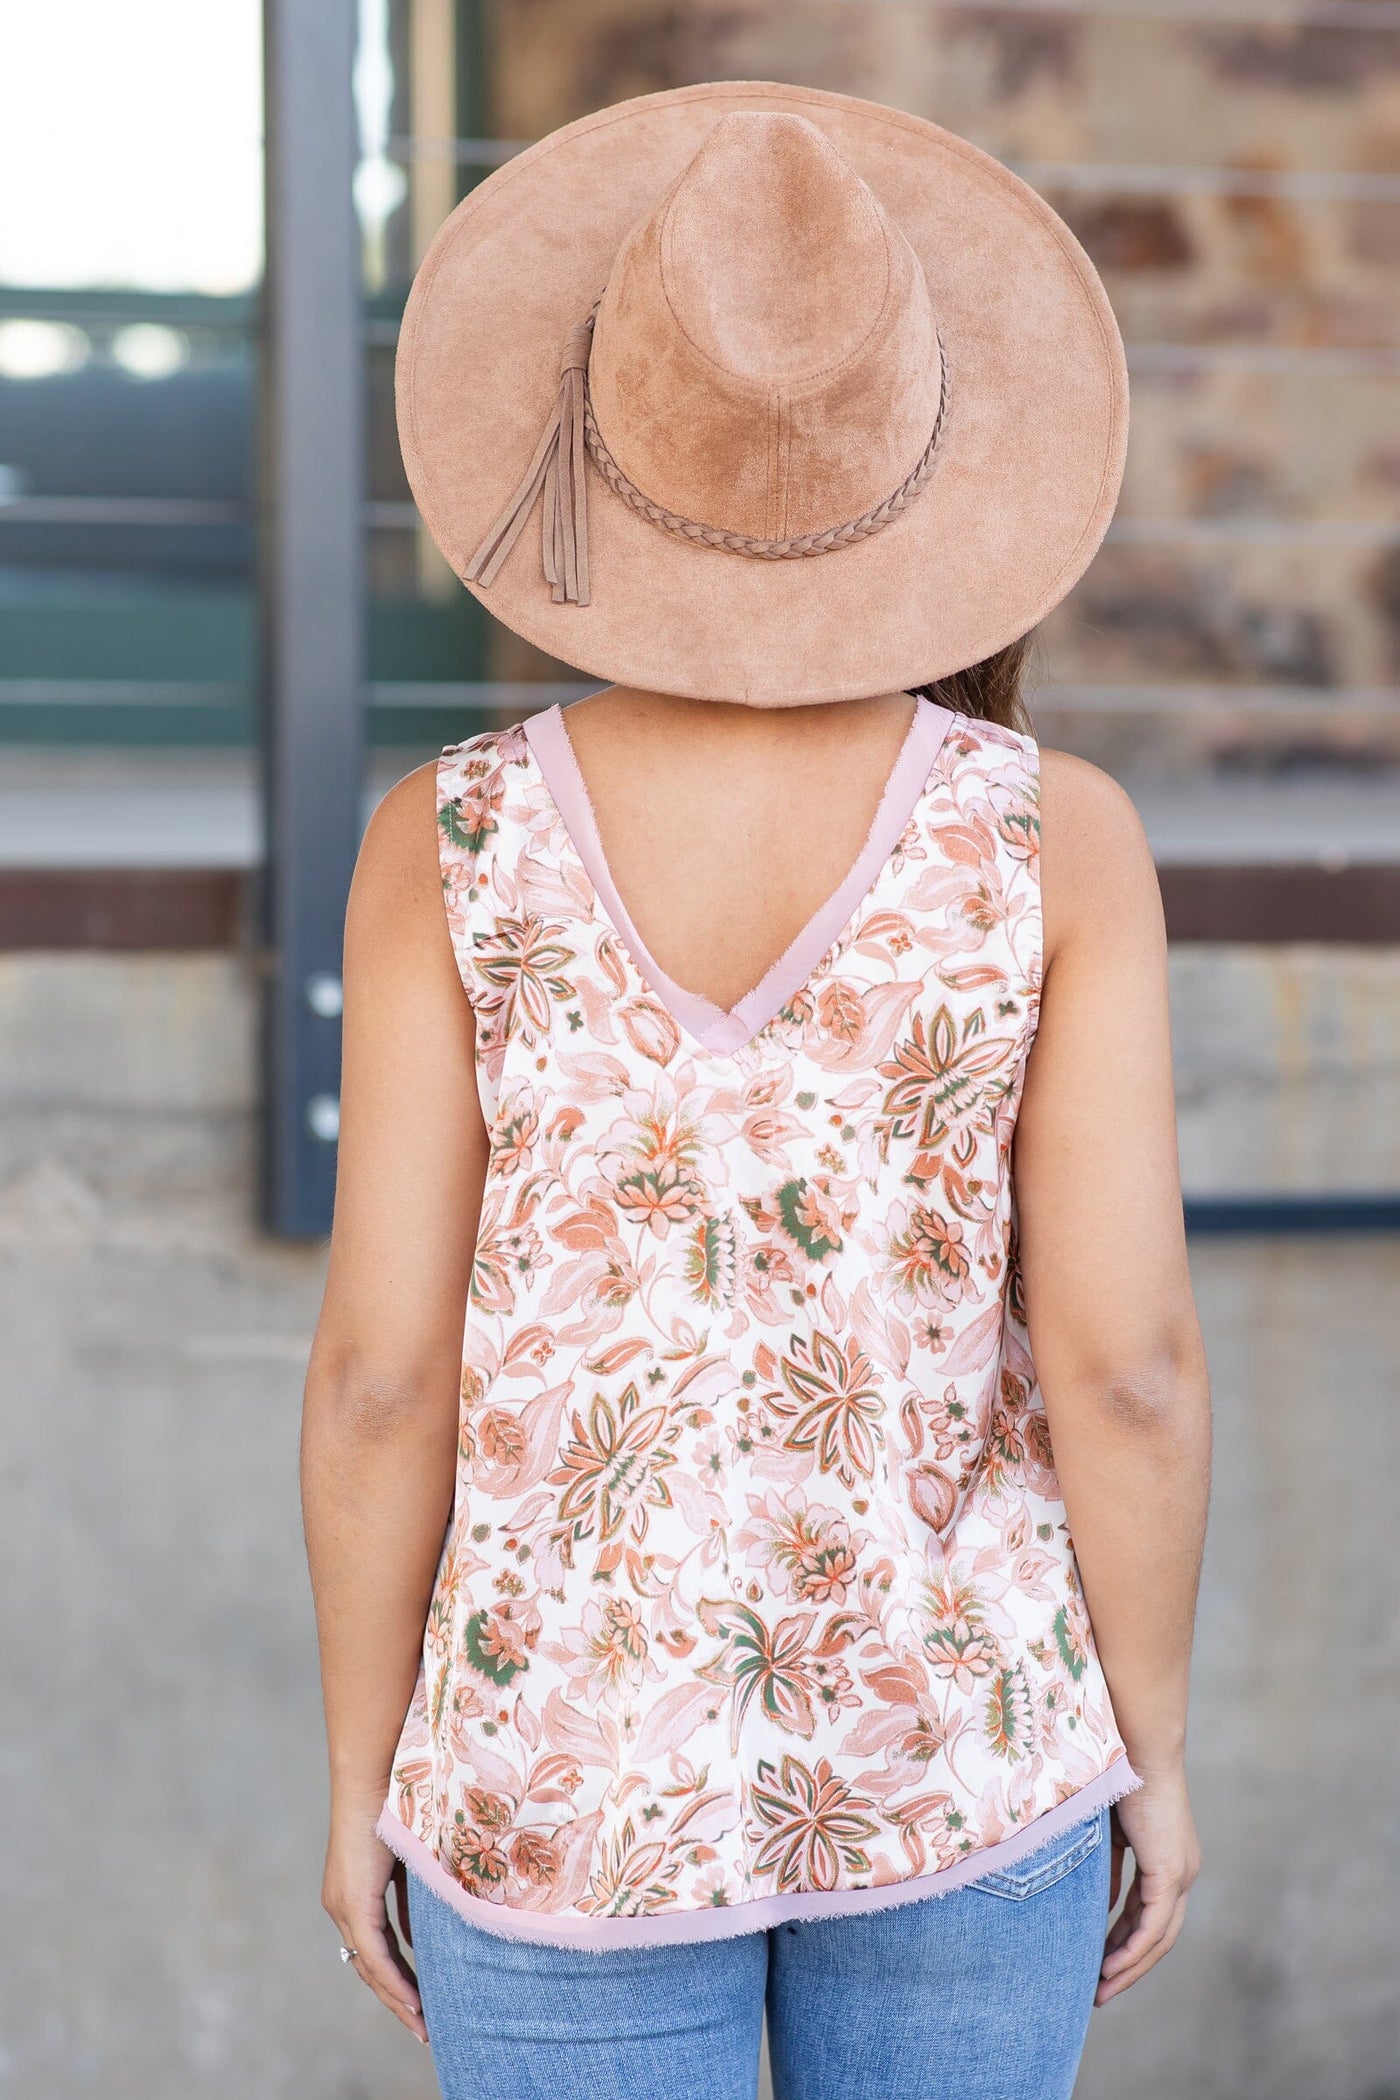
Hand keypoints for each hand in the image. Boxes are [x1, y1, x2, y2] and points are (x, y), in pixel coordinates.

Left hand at [322, 1792, 427, 2043]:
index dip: (395, 1981)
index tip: (418, 2005)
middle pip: (369, 1969)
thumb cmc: (395, 1806)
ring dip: (397, 1998)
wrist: (374, 1777)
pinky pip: (374, 1954)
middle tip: (422, 2028)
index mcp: (350, 1896)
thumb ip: (412, 1900)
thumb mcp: (407, 1862)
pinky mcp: (354, 1901)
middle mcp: (341, 1907)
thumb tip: (420, 1937)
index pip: (373, 1952)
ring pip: (370, 1968)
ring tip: (422, 2025)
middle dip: (397, 2001)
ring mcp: (344, 1906)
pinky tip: (413, 2001)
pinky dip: (394, 1980)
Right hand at [1097, 1762, 1199, 2005]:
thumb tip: (1100, 1908)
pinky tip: (1110, 1967)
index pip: (1150, 1918)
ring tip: (1100, 1989)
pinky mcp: (1170, 1873)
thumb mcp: (1108, 1836)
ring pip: (1159, 1939)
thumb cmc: (1118, 1778)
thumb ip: (1107, 1873)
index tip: (1099, 1965)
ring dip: (1130, 1967)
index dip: (1125, 1944)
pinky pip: (1154, 1926)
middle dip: (1128, 1967)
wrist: (1136, 1748)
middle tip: (1099, 1991)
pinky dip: (1133, 1949)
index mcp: (1169, 1862)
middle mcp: (1182, 1875)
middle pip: (1159, 1938)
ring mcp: (1180, 1875)